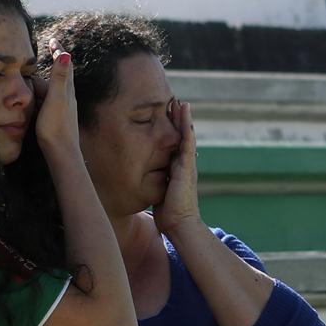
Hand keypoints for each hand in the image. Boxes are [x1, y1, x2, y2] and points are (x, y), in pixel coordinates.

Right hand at [35, 38, 79, 157]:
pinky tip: (40, 98)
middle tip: (48, 49)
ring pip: (53, 88)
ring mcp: (62, 108)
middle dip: (52, 62)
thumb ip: (60, 78)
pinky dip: (43, 94)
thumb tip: (66, 54)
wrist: (62, 152)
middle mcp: (66, 97)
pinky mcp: (58, 118)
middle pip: (58, 75)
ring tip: (36, 72)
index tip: (53, 39)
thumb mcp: (56, 99)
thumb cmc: (56, 126)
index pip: (63, 64)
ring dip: (46, 79)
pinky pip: (49, 100)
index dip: (57, 51)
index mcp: (65, 90)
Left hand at [152, 100, 201, 235]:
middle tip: (173, 103)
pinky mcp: (187, 165)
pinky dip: (186, 124)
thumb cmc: (167, 214)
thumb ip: (154, 186)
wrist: (179, 223)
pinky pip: (187, 140)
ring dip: (182, 118)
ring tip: (179, 102)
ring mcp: (187, 164)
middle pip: (180, 138)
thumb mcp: (157, 194)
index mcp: (176, 171)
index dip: (169, 133)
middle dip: (176, 122)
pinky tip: (184, 111)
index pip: (173, 147)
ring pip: (185, 135)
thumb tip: (138, 185)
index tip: (164, 119)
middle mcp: (183, 165)